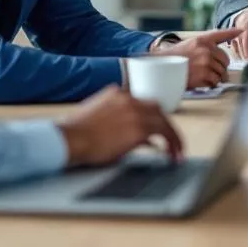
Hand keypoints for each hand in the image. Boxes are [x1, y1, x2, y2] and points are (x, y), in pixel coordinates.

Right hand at [58, 87, 183, 167]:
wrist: (70, 139)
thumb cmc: (76, 134)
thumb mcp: (98, 118)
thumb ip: (119, 122)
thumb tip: (136, 136)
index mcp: (117, 93)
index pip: (143, 103)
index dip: (153, 117)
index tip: (158, 129)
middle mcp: (129, 99)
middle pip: (157, 109)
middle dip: (166, 124)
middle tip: (173, 140)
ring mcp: (135, 112)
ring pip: (164, 120)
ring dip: (173, 136)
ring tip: (177, 150)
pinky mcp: (139, 128)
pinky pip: (164, 134)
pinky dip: (172, 143)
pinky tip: (172, 154)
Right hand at [155, 29, 238, 88]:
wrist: (162, 68)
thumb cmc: (175, 58)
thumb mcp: (190, 44)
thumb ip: (206, 44)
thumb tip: (220, 49)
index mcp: (202, 40)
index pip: (221, 34)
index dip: (232, 32)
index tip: (241, 30)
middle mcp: (206, 49)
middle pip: (225, 60)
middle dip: (220, 67)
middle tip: (209, 70)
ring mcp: (205, 62)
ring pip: (221, 72)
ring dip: (215, 77)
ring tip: (202, 76)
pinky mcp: (204, 75)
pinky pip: (215, 82)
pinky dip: (210, 84)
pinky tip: (200, 81)